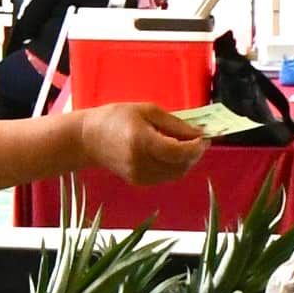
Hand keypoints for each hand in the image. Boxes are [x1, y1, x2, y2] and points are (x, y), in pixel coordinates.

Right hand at [75, 102, 208, 185]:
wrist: (88, 139)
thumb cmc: (116, 117)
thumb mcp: (147, 111)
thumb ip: (175, 124)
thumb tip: (199, 133)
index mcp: (141, 141)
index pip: (177, 151)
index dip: (195, 147)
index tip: (205, 138)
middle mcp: (141, 162)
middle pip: (180, 165)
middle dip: (194, 154)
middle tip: (199, 140)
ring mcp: (139, 175)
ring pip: (176, 173)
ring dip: (186, 161)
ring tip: (186, 145)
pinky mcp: (139, 182)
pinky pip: (166, 176)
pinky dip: (174, 165)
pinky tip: (171, 153)